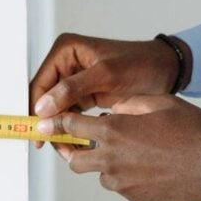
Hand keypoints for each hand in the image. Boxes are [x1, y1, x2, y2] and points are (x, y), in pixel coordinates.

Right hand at [28, 33, 186, 156]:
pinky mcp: (85, 93)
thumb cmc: (140, 64)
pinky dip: (72, 129)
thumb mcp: (106, 75)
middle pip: (46, 98)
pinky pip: (71, 113)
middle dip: (49, 123)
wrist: (165, 70)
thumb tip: (43, 106)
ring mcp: (75, 79)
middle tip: (54, 146)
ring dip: (61, 129)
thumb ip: (72, 89)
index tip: (37, 132)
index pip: (41, 82)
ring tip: (69, 149)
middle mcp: (67, 63)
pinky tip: (77, 143)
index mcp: (66, 51)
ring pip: (57, 109)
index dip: (35, 108)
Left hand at [36, 94, 200, 200]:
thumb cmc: (192, 130)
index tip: (46, 124)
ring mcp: (123, 183)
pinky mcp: (136, 199)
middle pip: (74, 160)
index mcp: (115, 130)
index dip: (57, 123)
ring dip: (107, 164)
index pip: (72, 126)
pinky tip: (151, 167)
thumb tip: (112, 108)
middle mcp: (112, 159)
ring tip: (134, 153)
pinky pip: (123, 187)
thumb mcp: (160, 103)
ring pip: (101, 175)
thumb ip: (129, 104)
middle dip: (74, 150)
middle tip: (84, 143)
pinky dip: (128, 177)